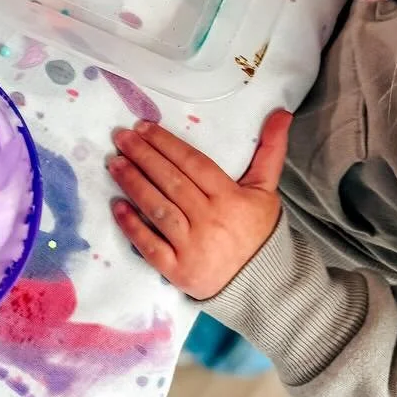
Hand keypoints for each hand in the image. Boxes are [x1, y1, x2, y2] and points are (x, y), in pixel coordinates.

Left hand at [107, 112, 291, 298]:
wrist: (264, 283)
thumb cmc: (259, 231)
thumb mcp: (267, 189)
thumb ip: (271, 150)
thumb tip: (282, 112)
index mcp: (229, 197)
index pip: (193, 163)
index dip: (166, 143)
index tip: (143, 127)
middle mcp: (209, 219)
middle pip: (171, 182)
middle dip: (143, 156)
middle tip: (121, 137)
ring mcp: (192, 246)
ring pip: (158, 209)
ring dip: (133, 184)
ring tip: (115, 164)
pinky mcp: (178, 270)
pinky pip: (151, 246)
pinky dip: (132, 226)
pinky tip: (118, 206)